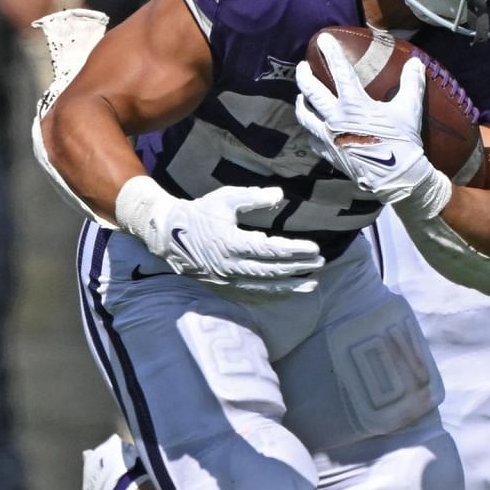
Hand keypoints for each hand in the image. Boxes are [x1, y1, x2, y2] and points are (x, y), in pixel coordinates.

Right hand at [122, 179, 325, 292]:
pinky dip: (273, 293)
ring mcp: (227, 280)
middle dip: (298, 268)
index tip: (314, 248)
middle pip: (271, 271)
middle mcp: (230, 266)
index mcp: (230, 243)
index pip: (270, 250)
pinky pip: (253, 293)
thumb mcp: (225, 200)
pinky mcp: (224, 287)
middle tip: (320, 262)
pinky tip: (289, 291)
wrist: (169, 236)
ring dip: (290, 286)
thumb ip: (253, 198)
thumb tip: (278, 195)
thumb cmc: (199, 213)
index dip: (294, 251)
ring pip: (264, 287)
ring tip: (312, 283)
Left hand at [293, 52, 440, 210]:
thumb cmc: (403, 143)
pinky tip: (313, 129)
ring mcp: (329, 138)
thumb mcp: (410, 110)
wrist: (396, 179)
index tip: (323, 39)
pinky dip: (311, 131)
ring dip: (301, 103)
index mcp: (353, 105)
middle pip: (311, 92)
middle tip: (302, 66)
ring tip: (301, 97)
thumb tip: (417, 62)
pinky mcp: (329, 154)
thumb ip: (411, 83)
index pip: (340, 71)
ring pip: (305, 116)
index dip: (332, 52)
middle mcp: (335, 119)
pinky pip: (313, 140)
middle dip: (304, 76)